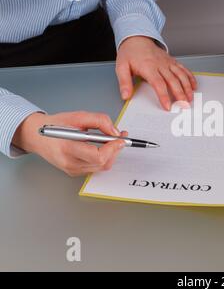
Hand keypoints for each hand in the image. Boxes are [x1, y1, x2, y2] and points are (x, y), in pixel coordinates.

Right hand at [12, 112, 126, 176]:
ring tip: (113, 141)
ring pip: (101, 167)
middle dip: (115, 150)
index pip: (97, 156)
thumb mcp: (78, 116)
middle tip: (121, 138)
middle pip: (103, 163)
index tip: (120, 138)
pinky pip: (96, 167)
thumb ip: (99, 121)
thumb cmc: (55, 125)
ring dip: (111, 154)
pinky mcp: (74, 172)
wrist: (37, 135)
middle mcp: (69, 162)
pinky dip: (104, 158)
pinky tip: (103, 147)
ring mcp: (72, 170)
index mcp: (67, 148)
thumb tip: (115, 132)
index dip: (113, 148)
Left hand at [116, 36, 196, 109]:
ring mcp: (168, 63)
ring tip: (190, 98)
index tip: (168, 106)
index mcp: (148, 67)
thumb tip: (126, 95)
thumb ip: (124, 82)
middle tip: (184, 106)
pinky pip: (184, 69)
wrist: (137, 38)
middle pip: (173, 81)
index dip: (164, 96)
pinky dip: (190, 78)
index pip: (158, 84)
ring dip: (187, 87)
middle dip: (180, 94)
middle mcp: (160, 65)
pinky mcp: (172, 61)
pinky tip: (194, 86)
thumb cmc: (130, 54)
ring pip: (181, 75)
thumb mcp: (121, 67)